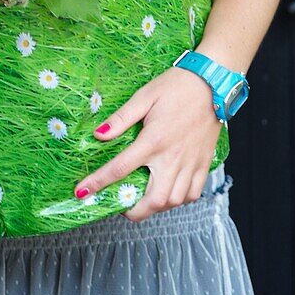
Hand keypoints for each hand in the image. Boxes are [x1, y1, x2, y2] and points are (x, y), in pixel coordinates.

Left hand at [73, 66, 223, 220]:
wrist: (212, 83)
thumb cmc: (176, 87)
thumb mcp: (144, 96)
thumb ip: (121, 118)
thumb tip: (99, 134)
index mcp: (154, 140)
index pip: (120, 168)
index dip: (98, 182)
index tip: (82, 192)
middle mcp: (173, 157)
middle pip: (153, 200)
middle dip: (133, 211)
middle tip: (121, 205)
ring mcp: (191, 164)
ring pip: (173, 201)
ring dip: (156, 206)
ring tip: (143, 198)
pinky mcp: (204, 164)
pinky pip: (193, 194)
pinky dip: (179, 200)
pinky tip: (169, 191)